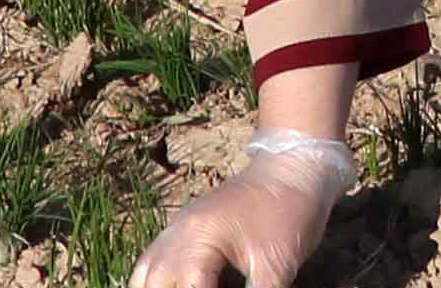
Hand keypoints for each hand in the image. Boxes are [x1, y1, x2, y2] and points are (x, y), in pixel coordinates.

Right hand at [128, 133, 349, 287]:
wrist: (296, 166)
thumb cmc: (290, 212)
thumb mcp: (276, 267)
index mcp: (197, 239)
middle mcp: (178, 233)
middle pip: (150, 282)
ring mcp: (178, 227)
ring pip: (145, 272)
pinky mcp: (186, 227)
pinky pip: (155, 260)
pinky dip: (158, 282)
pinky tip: (173, 286)